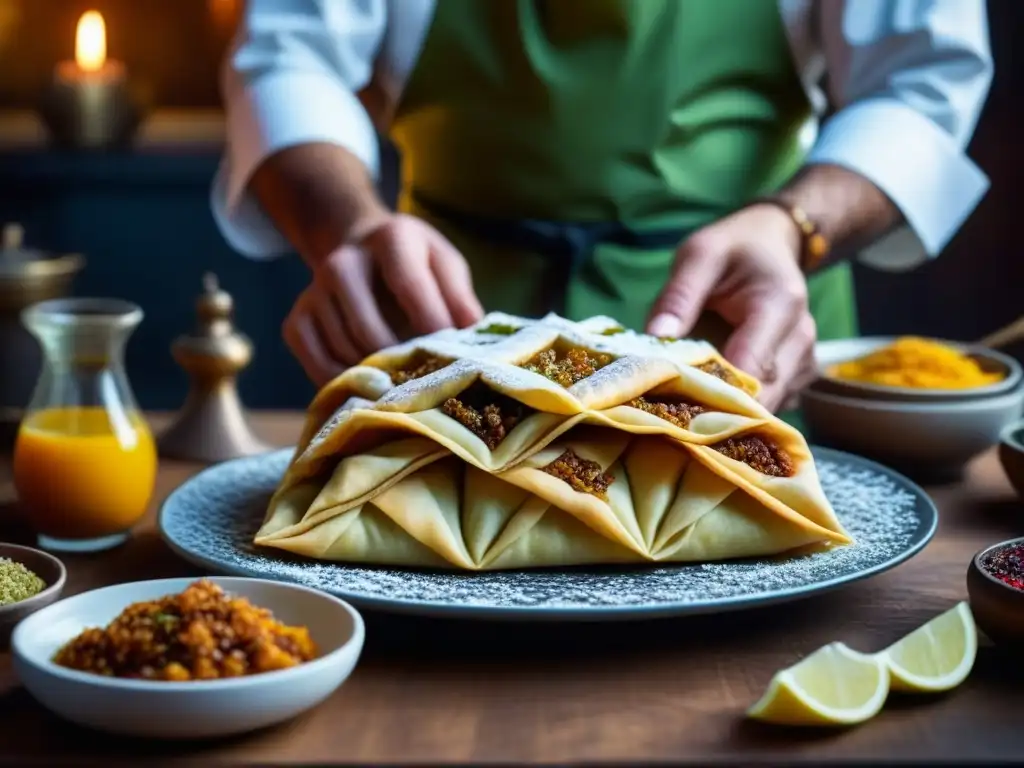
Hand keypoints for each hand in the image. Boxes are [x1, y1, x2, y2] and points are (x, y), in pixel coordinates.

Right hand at [283, 214, 483, 386]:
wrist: (359, 249)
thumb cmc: (415, 264)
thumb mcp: (444, 265)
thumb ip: (460, 299)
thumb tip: (474, 339)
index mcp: (390, 238)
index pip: (409, 286)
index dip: (431, 327)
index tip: (450, 360)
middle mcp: (343, 261)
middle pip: (369, 329)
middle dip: (400, 362)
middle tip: (426, 385)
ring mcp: (313, 292)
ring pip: (345, 353)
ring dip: (377, 377)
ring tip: (403, 385)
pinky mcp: (295, 321)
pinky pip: (319, 367)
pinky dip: (347, 385)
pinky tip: (371, 386)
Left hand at [647, 204, 818, 411]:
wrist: (773, 245)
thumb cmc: (733, 249)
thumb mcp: (699, 254)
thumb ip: (680, 295)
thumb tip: (657, 337)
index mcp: (779, 305)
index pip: (751, 368)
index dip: (714, 394)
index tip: (675, 406)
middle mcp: (801, 339)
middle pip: (761, 397)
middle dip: (717, 410)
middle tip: (672, 413)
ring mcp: (804, 361)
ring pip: (766, 407)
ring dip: (728, 413)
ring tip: (688, 405)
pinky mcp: (798, 377)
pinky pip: (770, 405)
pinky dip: (741, 409)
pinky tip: (711, 399)